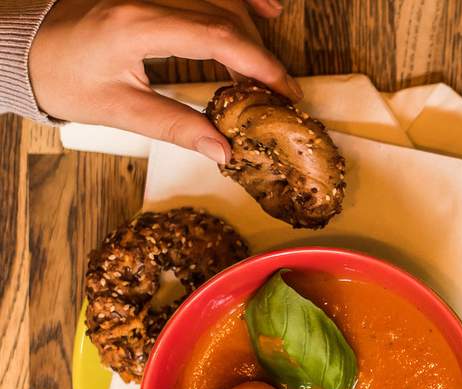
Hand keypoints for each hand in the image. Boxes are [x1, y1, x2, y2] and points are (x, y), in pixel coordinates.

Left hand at [29, 0, 298, 162]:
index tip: (284, 91)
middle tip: (279, 93)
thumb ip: (175, 127)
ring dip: (252, 30)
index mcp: (137, 26)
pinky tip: (264, 11)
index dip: (260, 64)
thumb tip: (223, 149)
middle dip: (260, 55)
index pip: (218, 37)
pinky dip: (238, 0)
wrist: (25, 51)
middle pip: (226, 16)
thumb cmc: (63, 79)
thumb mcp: (118, 111)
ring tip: (270, 69)